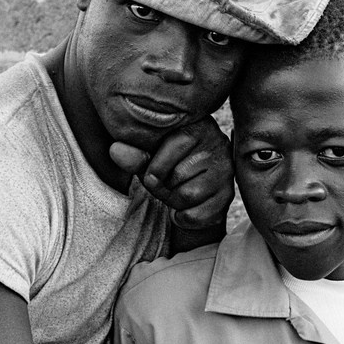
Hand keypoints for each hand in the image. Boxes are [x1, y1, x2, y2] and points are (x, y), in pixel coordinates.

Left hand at [110, 118, 233, 232]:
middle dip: (164, 188)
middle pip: (178, 176)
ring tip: (178, 193)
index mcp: (198, 125)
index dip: (155, 168)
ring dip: (174, 202)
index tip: (155, 172)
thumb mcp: (148, 157)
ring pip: (187, 195)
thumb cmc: (167, 166)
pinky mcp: (228, 196)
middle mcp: (219, 144)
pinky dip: (184, 217)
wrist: (192, 191)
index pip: (171, 148)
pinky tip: (187, 207)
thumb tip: (115, 150)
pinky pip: (197, 214)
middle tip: (169, 185)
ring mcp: (226, 171)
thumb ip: (133, 154)